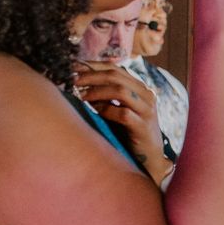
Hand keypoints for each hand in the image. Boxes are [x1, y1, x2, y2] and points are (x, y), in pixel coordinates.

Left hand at [74, 62, 169, 182]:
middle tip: (73, 81)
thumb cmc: (129, 132)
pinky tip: (95, 112)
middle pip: (116, 76)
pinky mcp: (143, 126)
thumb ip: (106, 96)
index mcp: (140, 88)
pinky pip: (122, 113)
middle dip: (91, 76)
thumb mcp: (119, 109)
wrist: (150, 157)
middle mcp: (146, 95)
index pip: (116, 68)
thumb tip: (80, 83)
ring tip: (82, 96)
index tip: (73, 67)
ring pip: (120, 91)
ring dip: (97, 92)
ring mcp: (146, 110)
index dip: (94, 66)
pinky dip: (106, 110)